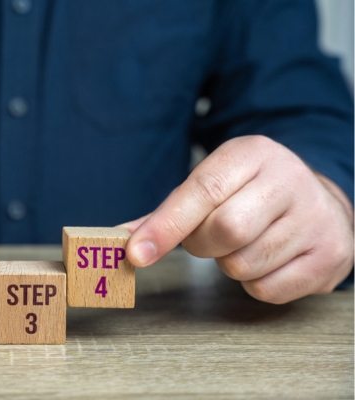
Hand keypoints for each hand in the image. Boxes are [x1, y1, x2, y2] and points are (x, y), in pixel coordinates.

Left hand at [122, 135, 353, 303]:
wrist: (317, 201)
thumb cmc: (250, 194)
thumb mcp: (214, 183)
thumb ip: (169, 210)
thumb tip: (122, 238)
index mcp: (253, 153)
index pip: (203, 189)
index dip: (166, 224)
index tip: (136, 252)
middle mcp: (290, 180)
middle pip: (225, 229)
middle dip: (201, 244)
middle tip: (206, 238)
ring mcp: (317, 219)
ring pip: (242, 264)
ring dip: (228, 263)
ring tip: (243, 243)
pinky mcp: (330, 256)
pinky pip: (267, 288)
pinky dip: (253, 282)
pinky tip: (265, 259)